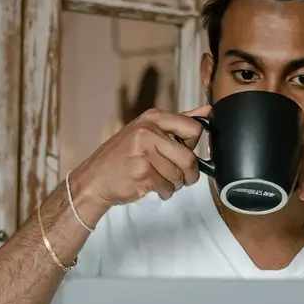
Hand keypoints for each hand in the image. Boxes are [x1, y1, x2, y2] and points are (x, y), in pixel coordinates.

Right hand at [69, 106, 209, 217]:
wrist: (94, 179)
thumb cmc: (123, 157)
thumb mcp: (147, 131)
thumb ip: (178, 122)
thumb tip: (208, 111)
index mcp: (153, 117)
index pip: (194, 128)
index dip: (192, 146)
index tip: (182, 152)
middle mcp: (148, 131)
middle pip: (189, 157)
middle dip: (189, 173)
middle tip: (183, 177)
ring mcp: (144, 152)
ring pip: (178, 175)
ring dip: (175, 185)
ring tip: (161, 181)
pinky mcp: (142, 173)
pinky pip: (167, 187)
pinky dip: (165, 192)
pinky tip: (153, 188)